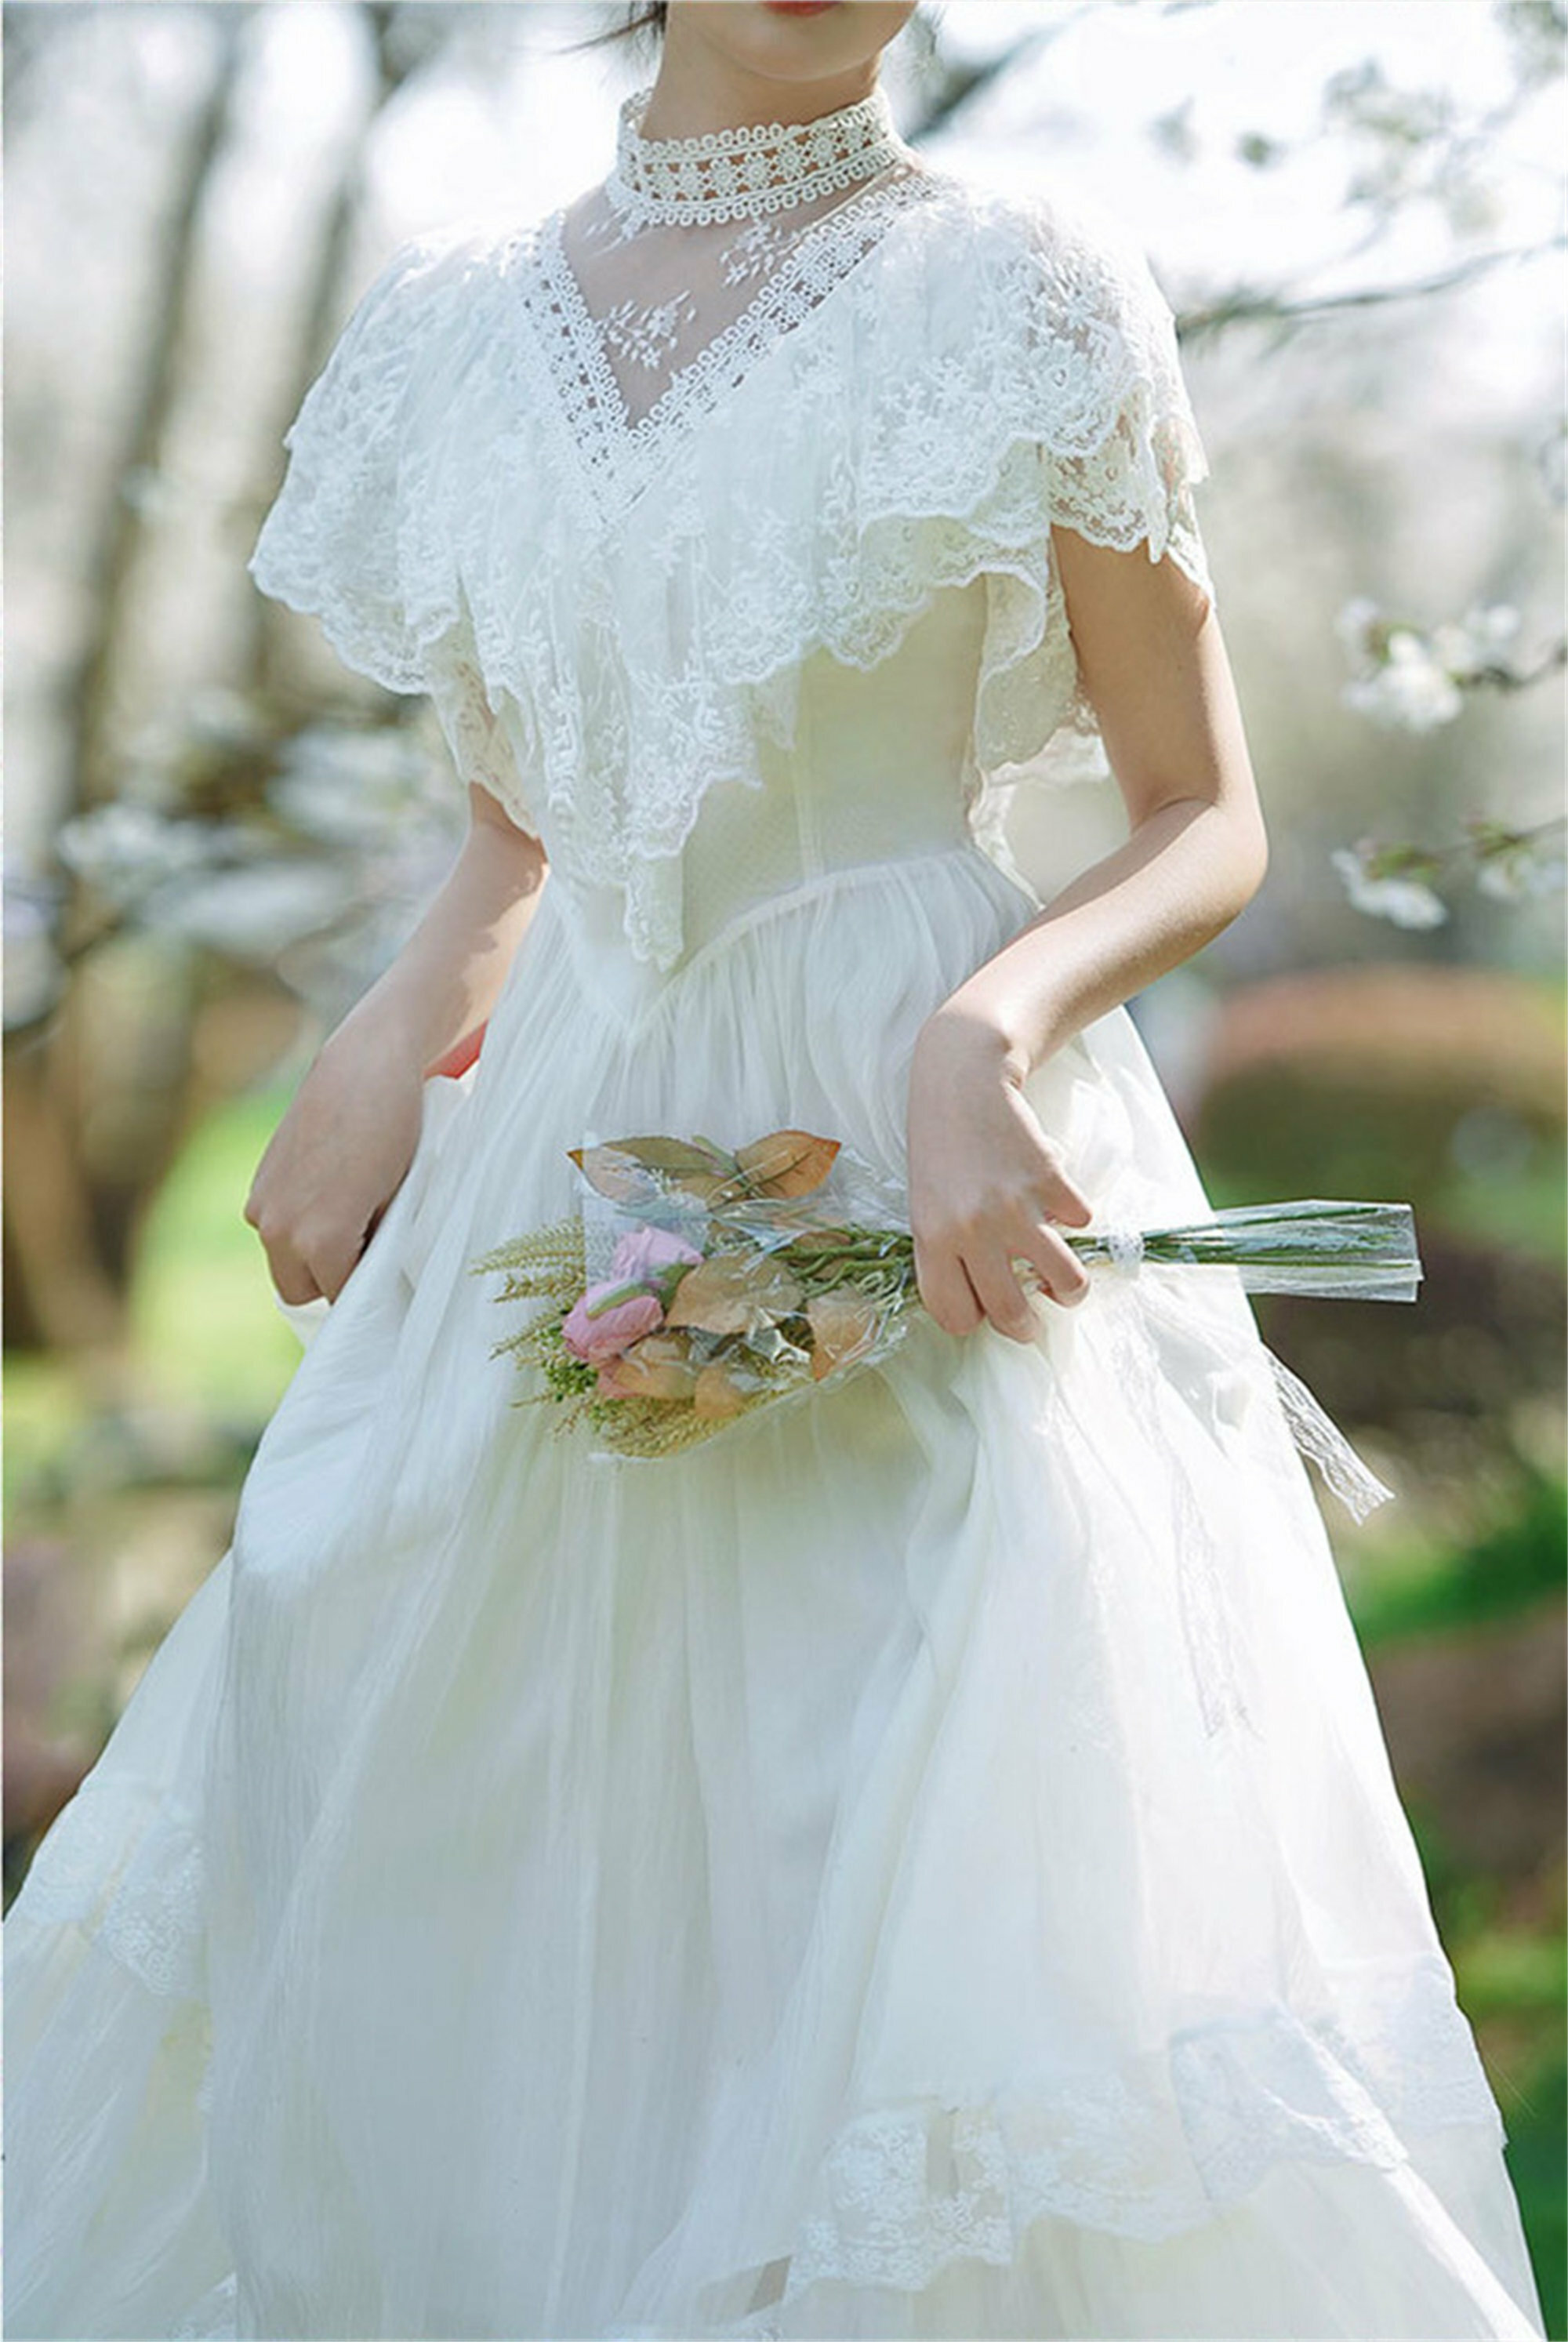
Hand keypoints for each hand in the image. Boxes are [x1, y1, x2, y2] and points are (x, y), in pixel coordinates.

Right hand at [243, 1016, 425, 1305]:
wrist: (364, 1066)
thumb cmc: (395, 1131)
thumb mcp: (399, 1199)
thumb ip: (379, 1245)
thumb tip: (377, 1275)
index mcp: (319, 1240)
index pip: (341, 1297)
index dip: (367, 1295)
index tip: (387, 1287)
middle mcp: (279, 1230)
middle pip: (301, 1290)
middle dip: (331, 1280)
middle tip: (370, 1256)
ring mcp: (262, 1205)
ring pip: (284, 1260)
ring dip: (311, 1254)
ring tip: (354, 1219)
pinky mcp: (257, 1182)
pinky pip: (275, 1228)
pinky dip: (297, 1225)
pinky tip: (332, 1195)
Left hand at [906, 1003, 1093, 1341]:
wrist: (961, 1079)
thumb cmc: (939, 1146)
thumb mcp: (924, 1204)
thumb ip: (947, 1252)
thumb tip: (988, 1300)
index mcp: (933, 1241)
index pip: (956, 1316)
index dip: (974, 1321)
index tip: (984, 1311)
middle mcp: (974, 1231)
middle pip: (1012, 1314)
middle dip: (1027, 1327)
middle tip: (1032, 1320)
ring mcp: (1016, 1207)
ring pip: (1066, 1282)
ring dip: (1069, 1290)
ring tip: (1062, 1284)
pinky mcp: (1051, 1180)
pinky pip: (1082, 1222)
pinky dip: (1075, 1217)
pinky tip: (1056, 1201)